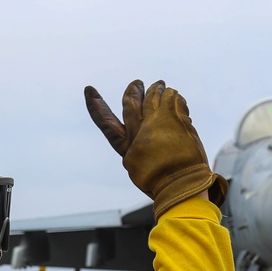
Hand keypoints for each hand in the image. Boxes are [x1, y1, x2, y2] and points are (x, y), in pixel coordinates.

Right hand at [84, 80, 226, 218]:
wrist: (182, 186)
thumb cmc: (160, 182)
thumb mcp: (140, 167)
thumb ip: (138, 148)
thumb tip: (137, 134)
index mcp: (127, 149)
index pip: (107, 124)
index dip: (97, 107)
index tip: (89, 90)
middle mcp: (139, 135)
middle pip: (132, 106)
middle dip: (134, 92)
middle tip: (137, 83)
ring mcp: (159, 126)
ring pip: (153, 99)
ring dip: (156, 89)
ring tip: (160, 84)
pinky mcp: (177, 122)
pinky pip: (173, 102)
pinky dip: (174, 97)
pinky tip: (176, 96)